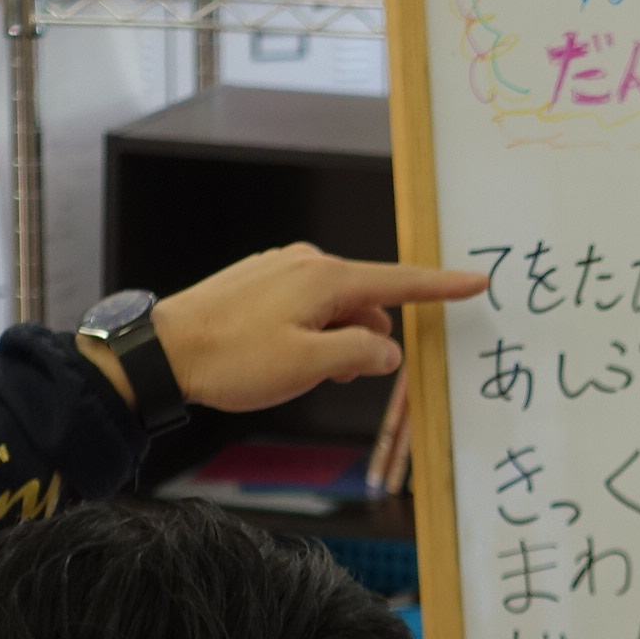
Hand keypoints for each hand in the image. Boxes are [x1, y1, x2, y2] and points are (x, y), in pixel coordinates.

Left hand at [78, 244, 489, 414]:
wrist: (162, 352)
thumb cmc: (233, 360)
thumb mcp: (309, 365)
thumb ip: (360, 354)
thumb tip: (388, 349)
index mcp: (325, 278)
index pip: (400, 282)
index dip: (442, 287)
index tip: (477, 281)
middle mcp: (306, 263)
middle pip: (366, 300)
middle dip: (368, 338)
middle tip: (336, 375)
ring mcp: (280, 268)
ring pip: (335, 306)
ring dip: (336, 339)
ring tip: (300, 370)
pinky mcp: (258, 280)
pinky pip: (306, 305)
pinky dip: (312, 332)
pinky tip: (283, 357)